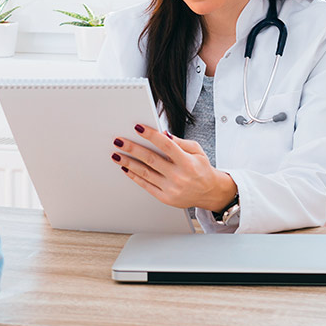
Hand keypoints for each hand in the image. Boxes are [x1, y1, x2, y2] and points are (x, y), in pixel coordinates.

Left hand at [110, 124, 236, 210]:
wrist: (209, 192)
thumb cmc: (201, 169)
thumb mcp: (197, 151)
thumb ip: (180, 142)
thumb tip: (163, 134)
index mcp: (187, 162)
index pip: (166, 146)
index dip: (151, 135)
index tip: (138, 128)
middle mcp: (179, 176)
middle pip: (151, 159)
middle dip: (132, 149)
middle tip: (119, 141)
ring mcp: (171, 189)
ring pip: (145, 173)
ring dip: (128, 163)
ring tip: (116, 155)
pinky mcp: (165, 198)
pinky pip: (146, 185)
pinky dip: (134, 176)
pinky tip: (126, 168)